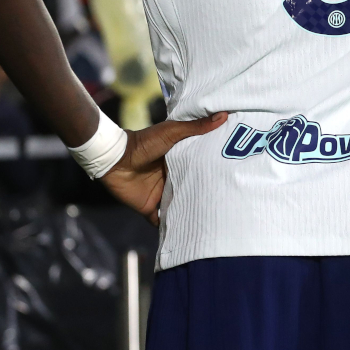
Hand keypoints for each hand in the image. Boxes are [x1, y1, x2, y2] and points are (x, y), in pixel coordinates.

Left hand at [101, 112, 227, 224]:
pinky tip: (186, 234)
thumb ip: (197, 127)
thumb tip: (224, 115)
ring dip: (191, 212)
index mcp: (179, 160)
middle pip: (192, 188)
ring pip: (181, 206)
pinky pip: (163, 221)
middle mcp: (172, 178)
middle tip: (228, 202)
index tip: (233, 175)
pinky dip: (171, 228)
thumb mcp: (173, 132)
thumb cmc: (144, 143)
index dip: (214, 171)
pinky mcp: (150, 208)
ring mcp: (161, 194)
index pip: (200, 167)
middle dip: (205, 195)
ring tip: (213, 221)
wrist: (117, 160)